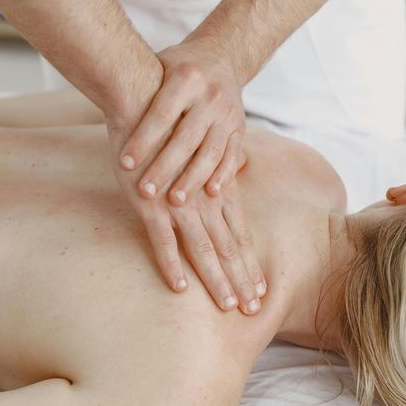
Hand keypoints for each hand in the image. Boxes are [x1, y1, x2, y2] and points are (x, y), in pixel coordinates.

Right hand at [106, 130, 265, 314]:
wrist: (144, 97)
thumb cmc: (170, 119)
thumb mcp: (202, 142)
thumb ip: (218, 162)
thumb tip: (237, 167)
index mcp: (216, 186)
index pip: (240, 231)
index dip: (251, 261)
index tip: (261, 287)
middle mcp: (204, 198)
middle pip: (229, 246)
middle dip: (242, 279)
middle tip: (255, 308)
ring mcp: (179, 203)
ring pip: (204, 249)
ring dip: (217, 279)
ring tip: (229, 306)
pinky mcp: (150, 203)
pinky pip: (162, 242)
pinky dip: (172, 265)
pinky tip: (180, 288)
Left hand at [116, 40, 246, 206]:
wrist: (221, 56)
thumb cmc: (177, 68)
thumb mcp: (159, 67)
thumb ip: (144, 92)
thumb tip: (110, 113)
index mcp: (186, 78)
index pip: (161, 115)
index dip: (142, 141)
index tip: (124, 164)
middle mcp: (210, 95)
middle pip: (186, 138)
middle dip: (164, 168)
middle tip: (146, 192)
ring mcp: (228, 113)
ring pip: (210, 151)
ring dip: (193, 179)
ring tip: (175, 200)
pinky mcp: (240, 127)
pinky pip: (231, 154)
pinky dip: (223, 175)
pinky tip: (211, 193)